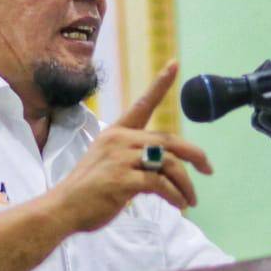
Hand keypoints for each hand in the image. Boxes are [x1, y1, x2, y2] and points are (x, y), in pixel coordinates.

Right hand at [52, 61, 211, 232]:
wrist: (63, 207)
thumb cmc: (88, 189)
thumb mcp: (110, 163)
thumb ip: (135, 159)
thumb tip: (163, 167)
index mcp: (116, 132)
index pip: (142, 104)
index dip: (160, 84)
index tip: (174, 64)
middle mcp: (120, 140)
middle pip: (169, 140)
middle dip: (194, 155)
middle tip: (208, 168)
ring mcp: (120, 159)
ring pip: (169, 164)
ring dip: (186, 184)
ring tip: (190, 199)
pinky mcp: (122, 180)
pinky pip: (161, 184)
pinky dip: (175, 196)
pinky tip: (179, 204)